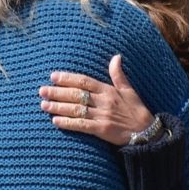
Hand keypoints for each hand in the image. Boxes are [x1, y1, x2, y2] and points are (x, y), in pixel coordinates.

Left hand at [39, 54, 154, 145]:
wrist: (146, 132)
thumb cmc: (136, 110)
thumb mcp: (129, 90)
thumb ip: (118, 74)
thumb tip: (116, 57)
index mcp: (109, 90)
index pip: (84, 81)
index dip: (68, 78)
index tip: (53, 76)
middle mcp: (104, 102)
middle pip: (77, 94)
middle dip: (58, 92)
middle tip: (42, 90)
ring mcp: (102, 116)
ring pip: (76, 109)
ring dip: (58, 107)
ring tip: (43, 105)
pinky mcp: (102, 130)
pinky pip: (81, 125)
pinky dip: (68, 123)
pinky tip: (55, 121)